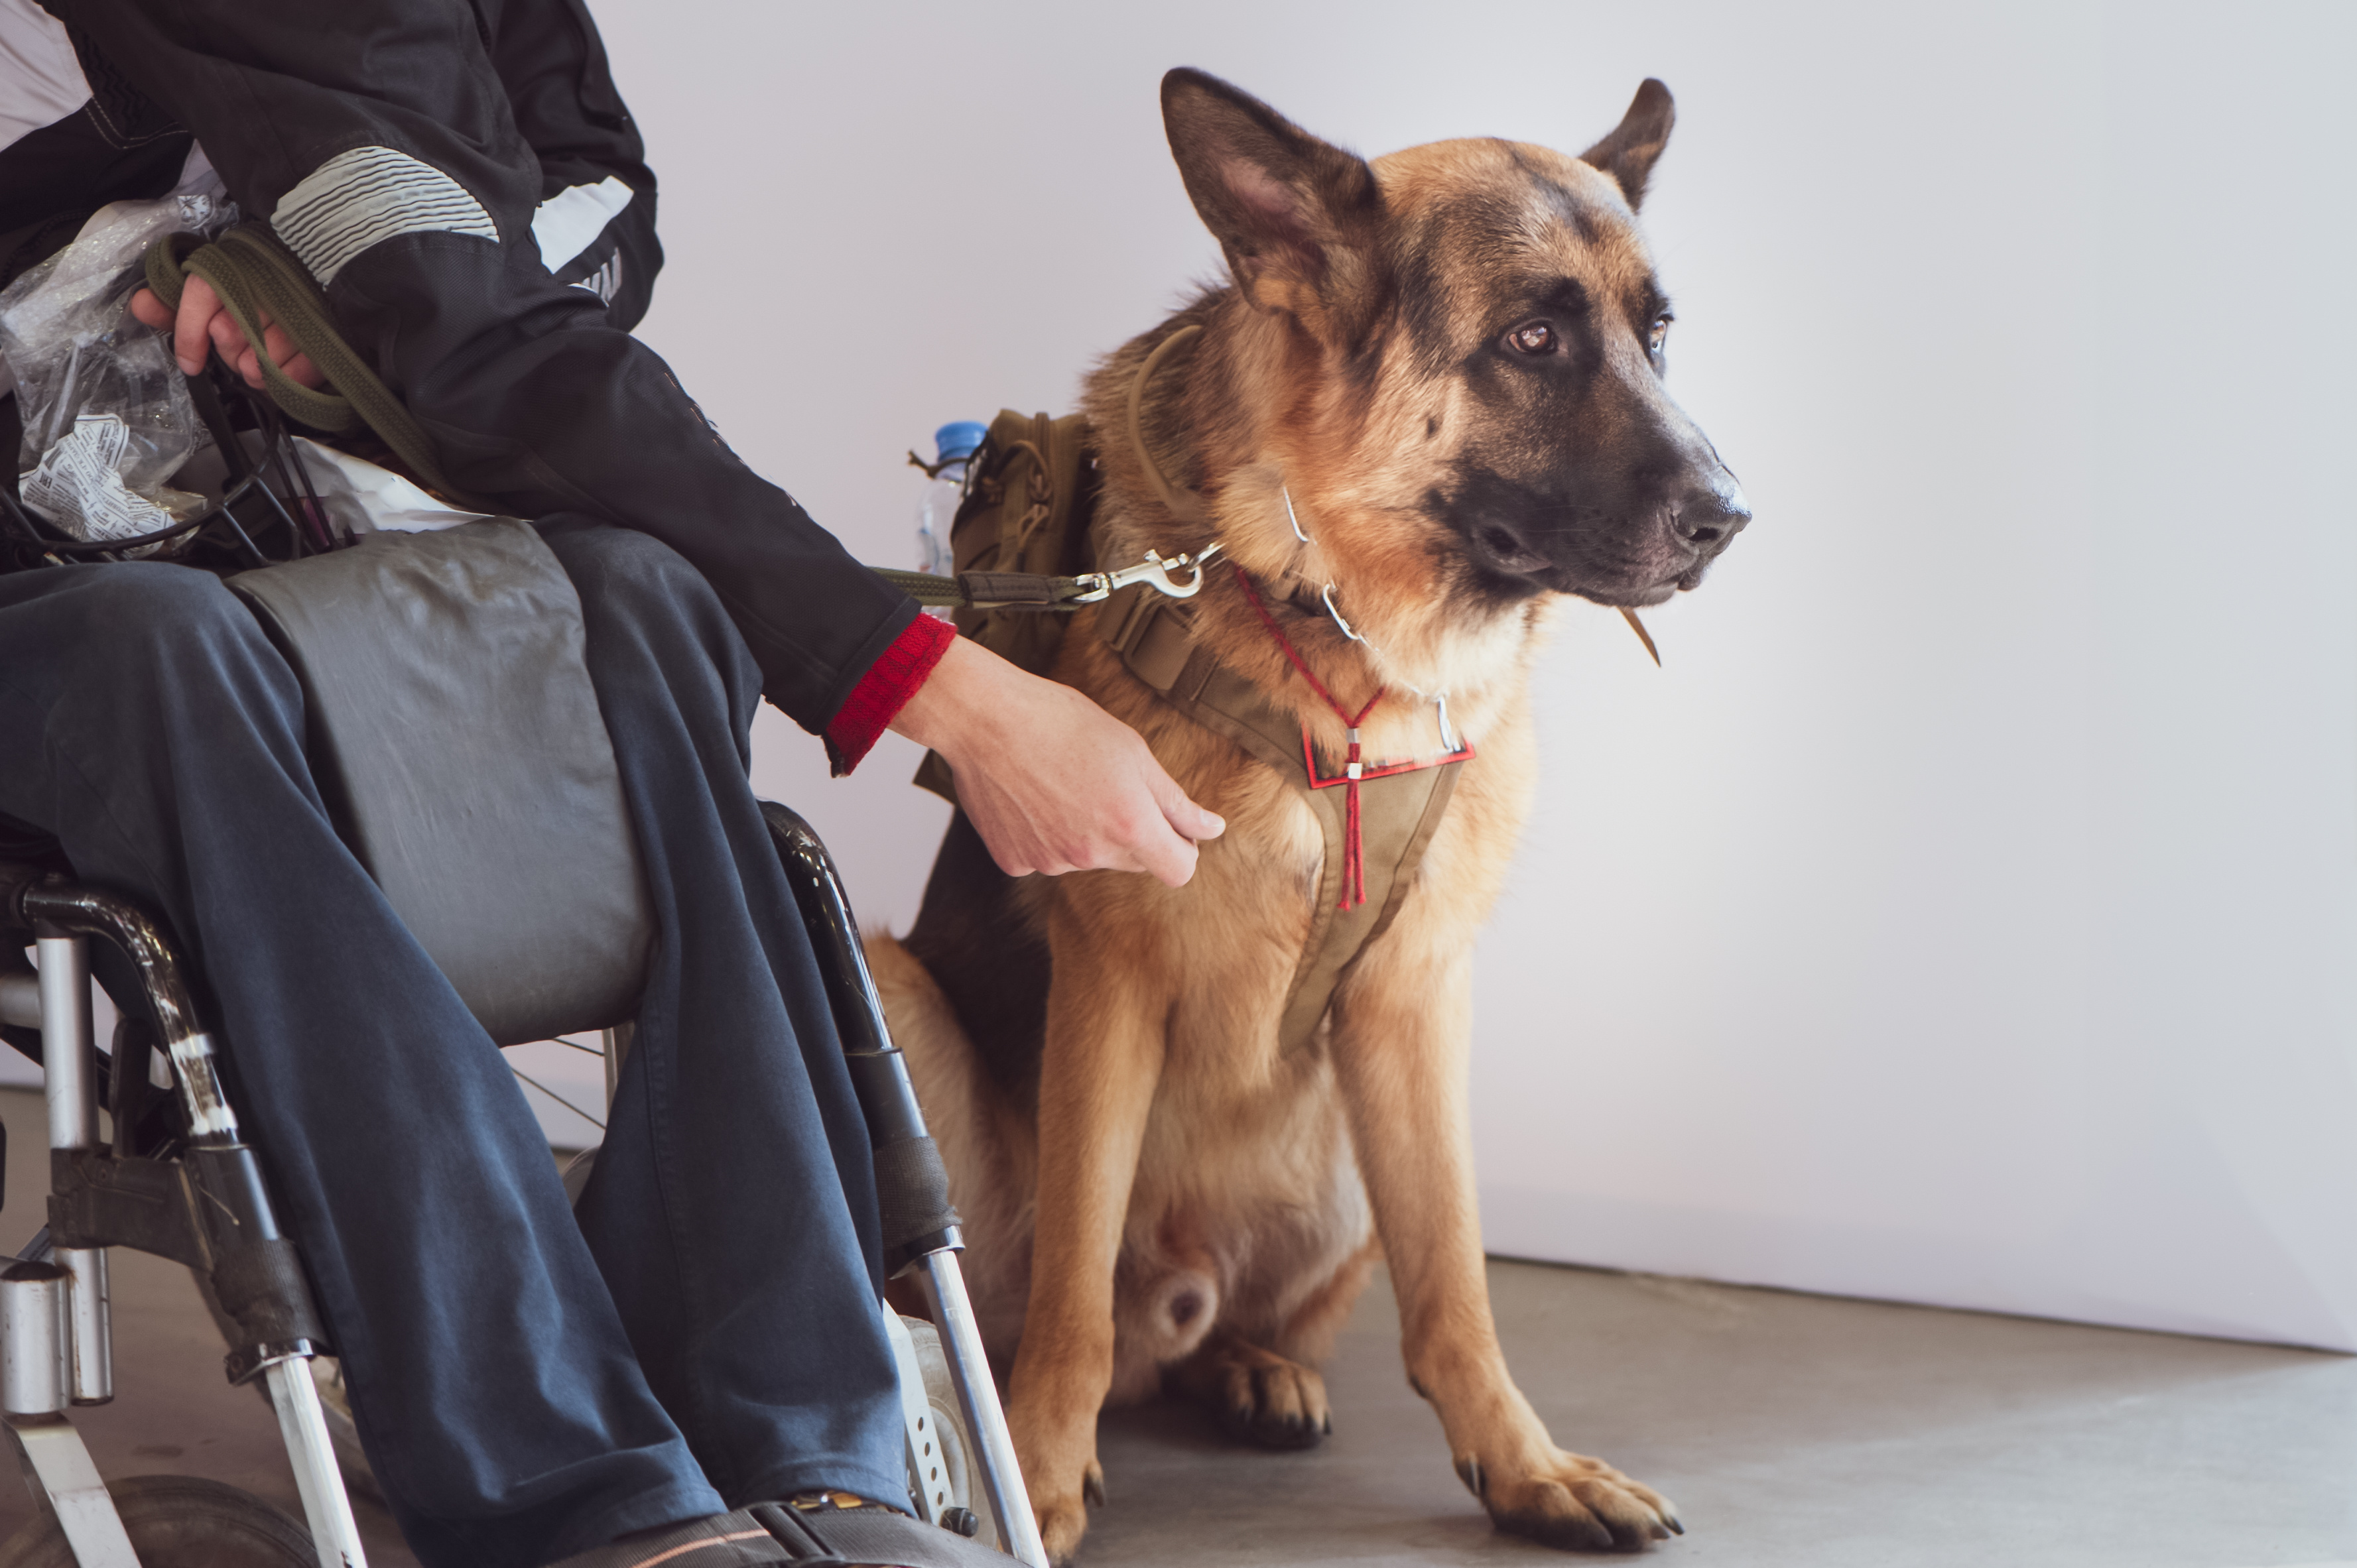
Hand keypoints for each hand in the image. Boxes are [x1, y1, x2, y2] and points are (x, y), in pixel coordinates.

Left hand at [129, 277, 324, 390]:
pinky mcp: (326, 339)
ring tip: (264, 358)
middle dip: (227, 350)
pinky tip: (285, 369)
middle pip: (227, 333)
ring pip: (259, 360)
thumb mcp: (211, 294)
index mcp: (235, 266)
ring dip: (257, 369)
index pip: (203, 292)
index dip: (190, 332)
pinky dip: (285, 380)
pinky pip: (294, 375)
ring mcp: (299, 313)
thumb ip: (173, 304)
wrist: (322, 285)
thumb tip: (141, 305)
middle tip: (239, 347)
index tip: (190, 363)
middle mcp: (266, 284)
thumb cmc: (259, 295)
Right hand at [890, 635, 1223, 887]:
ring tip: (1060, 780)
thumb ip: (1176, 801)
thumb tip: (1212, 829)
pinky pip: (1045, 855)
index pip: (1179, 871)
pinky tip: (1031, 796)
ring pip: (1087, 856)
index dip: (1180, 847)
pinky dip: (1044, 833)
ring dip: (1085, 829)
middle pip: (1133, 862)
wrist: (984, 718)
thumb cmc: (1061, 722)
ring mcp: (1051, 862)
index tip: (1169, 824)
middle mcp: (1092, 854)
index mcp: (1131, 826)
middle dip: (1132, 832)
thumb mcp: (1133, 751)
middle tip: (1105, 783)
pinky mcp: (1015, 862)